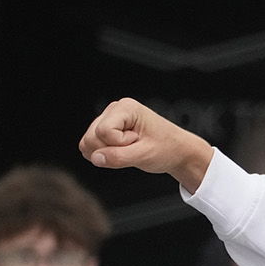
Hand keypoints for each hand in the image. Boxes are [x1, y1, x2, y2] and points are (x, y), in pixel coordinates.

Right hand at [79, 99, 212, 183]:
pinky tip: (123, 151)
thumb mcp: (145, 155)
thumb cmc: (166, 147)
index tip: (138, 142)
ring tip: (130, 148)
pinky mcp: (105, 131)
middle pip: (92, 136)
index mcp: (126, 107)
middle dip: (111, 150)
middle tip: (135, 146)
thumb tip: (95, 158)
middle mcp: (114, 110)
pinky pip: (90, 146)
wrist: (176, 150)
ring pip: (88, 142)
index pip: (104, 131)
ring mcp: (108, 120)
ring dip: (108, 153)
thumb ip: (118, 157)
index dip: (119, 144)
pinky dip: (104, 154)